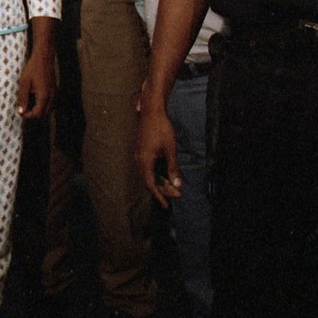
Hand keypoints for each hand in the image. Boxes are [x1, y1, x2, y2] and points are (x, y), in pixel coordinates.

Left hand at [16, 50, 55, 119]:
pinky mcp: (54, 90)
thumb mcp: (24, 83)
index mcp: (44, 96)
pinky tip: (34, 98)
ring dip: (38, 110)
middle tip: (23, 109)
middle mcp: (51, 97)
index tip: (20, 111)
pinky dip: (43, 105)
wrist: (43, 57)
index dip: (28, 116)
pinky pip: (50, 103)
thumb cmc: (32, 69)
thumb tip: (21, 112)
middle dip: (33, 114)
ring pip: (48, 109)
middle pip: (43, 114)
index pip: (37, 114)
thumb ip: (23, 98)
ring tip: (28, 104)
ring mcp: (54, 93)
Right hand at [135, 85, 181, 208]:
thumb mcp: (170, 150)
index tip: (166, 206)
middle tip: (177, 194)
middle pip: (149, 181)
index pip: (151, 185)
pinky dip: (157, 174)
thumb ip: (173, 168)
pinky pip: (148, 168)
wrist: (152, 111)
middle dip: (163, 189)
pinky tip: (166, 174)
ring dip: (160, 181)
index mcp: (145, 162)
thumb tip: (177, 185)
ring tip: (173, 186)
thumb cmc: (162, 129)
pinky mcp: (142, 151)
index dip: (159, 196)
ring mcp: (139, 155)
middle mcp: (139, 160)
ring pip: (149, 174)